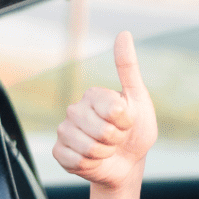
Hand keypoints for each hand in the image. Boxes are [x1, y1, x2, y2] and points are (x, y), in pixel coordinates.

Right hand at [53, 31, 157, 190]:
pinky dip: (90, 164)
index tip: (128, 122)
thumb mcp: (139, 100)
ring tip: (107, 149)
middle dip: (116, 139)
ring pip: (88, 147)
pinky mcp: (59, 151)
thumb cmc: (136, 131)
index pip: (113, 109)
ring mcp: (65, 130)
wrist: (127, 163)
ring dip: (105, 153)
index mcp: (94, 95)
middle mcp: (75, 109)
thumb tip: (124, 33)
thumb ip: (128, 68)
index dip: (126, 121)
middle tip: (117, 138)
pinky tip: (93, 160)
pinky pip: (74, 160)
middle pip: (101, 130)